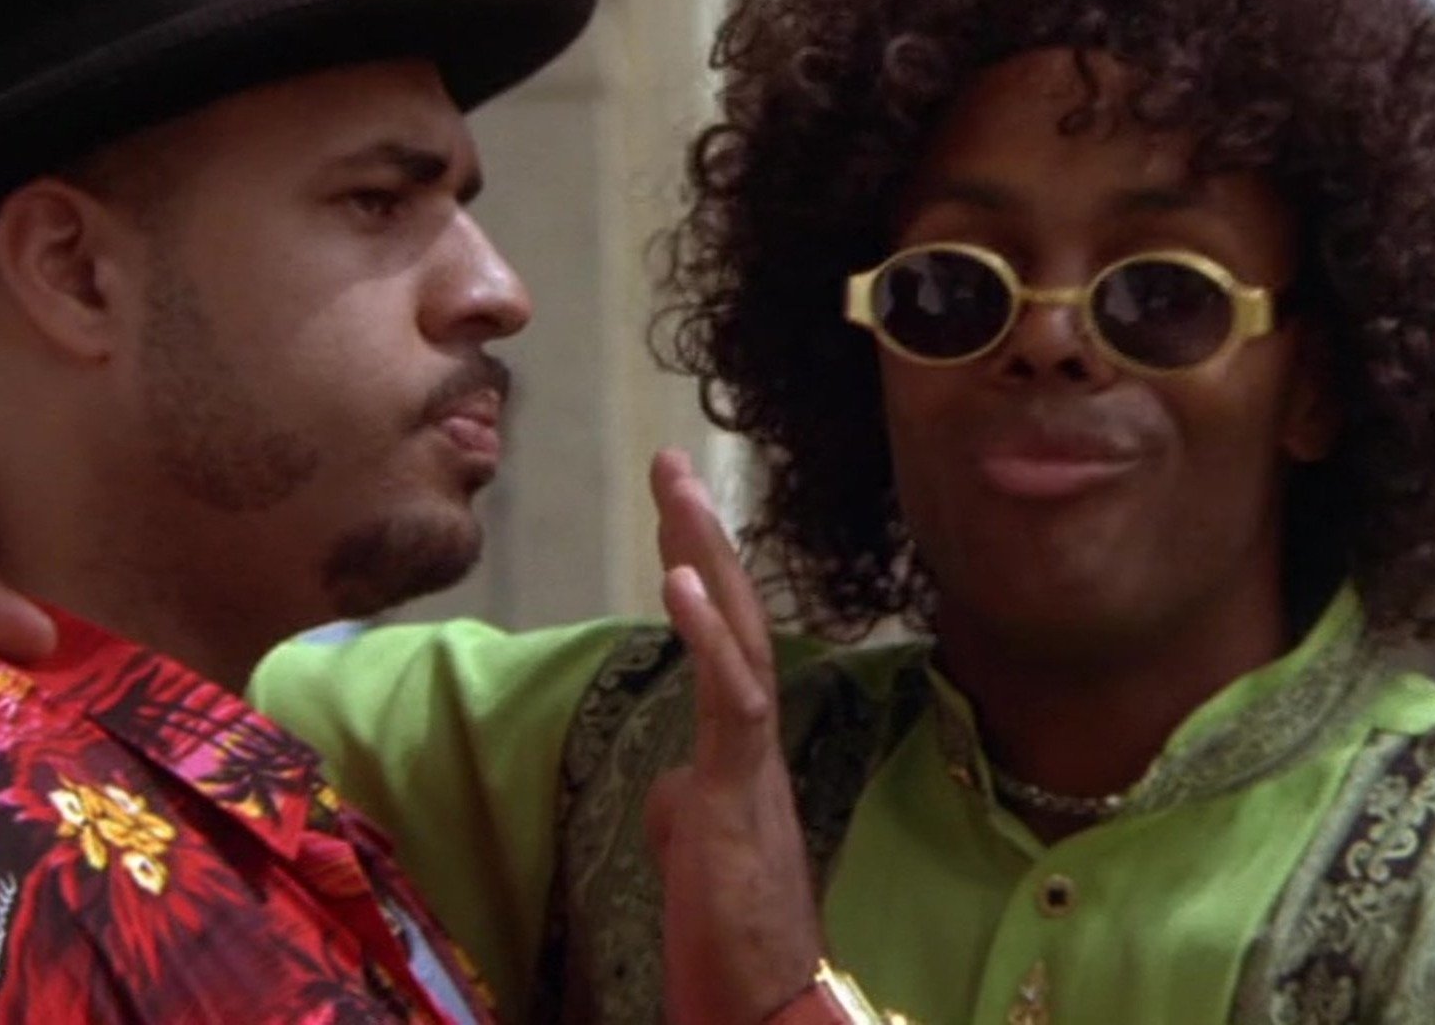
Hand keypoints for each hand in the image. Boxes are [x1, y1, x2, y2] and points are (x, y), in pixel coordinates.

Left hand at [644, 448, 824, 1024]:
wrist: (766, 995)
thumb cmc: (732, 931)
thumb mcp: (695, 846)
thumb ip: (683, 800)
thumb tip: (668, 780)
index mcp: (741, 745)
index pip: (723, 634)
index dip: (700, 567)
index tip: (674, 507)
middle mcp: (756, 737)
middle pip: (734, 612)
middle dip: (699, 534)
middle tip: (671, 462)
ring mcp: (751, 761)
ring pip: (739, 637)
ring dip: (705, 557)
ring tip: (677, 487)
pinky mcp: (738, 792)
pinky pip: (730, 701)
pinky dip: (707, 636)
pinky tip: (682, 581)